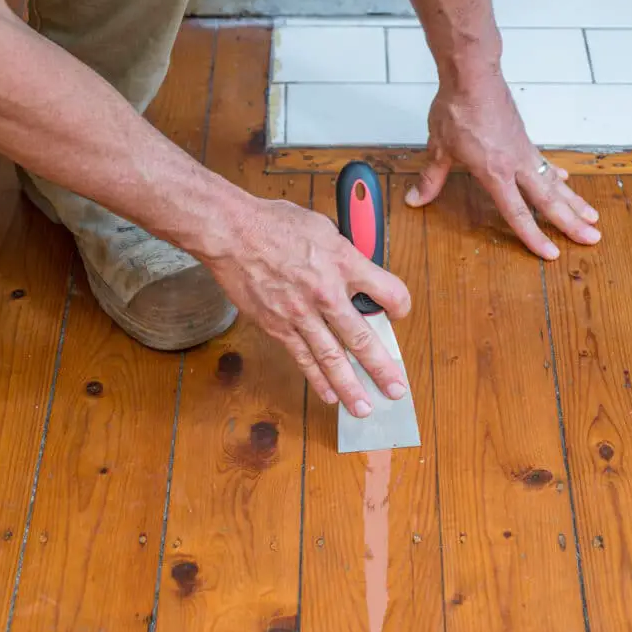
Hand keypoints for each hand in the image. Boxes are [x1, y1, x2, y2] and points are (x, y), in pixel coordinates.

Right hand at [207, 197, 410, 416]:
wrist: (232, 234)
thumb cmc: (273, 224)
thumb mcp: (323, 227)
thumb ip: (344, 254)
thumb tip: (356, 271)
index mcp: (343, 263)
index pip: (388, 292)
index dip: (399, 305)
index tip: (398, 312)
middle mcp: (326, 293)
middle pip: (362, 338)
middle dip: (382, 368)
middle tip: (396, 389)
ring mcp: (300, 315)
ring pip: (331, 358)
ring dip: (350, 386)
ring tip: (364, 407)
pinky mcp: (277, 326)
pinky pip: (302, 358)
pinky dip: (317, 379)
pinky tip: (329, 395)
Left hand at [405, 75, 600, 258]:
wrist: (472, 74)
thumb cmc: (457, 109)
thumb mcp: (438, 149)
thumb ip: (430, 178)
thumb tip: (415, 200)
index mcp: (494, 172)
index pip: (516, 212)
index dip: (533, 235)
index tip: (551, 253)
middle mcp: (515, 164)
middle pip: (548, 200)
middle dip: (570, 222)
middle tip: (592, 240)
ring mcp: (523, 150)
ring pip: (554, 183)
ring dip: (574, 202)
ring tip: (592, 218)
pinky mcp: (523, 139)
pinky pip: (544, 164)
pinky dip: (556, 176)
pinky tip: (565, 182)